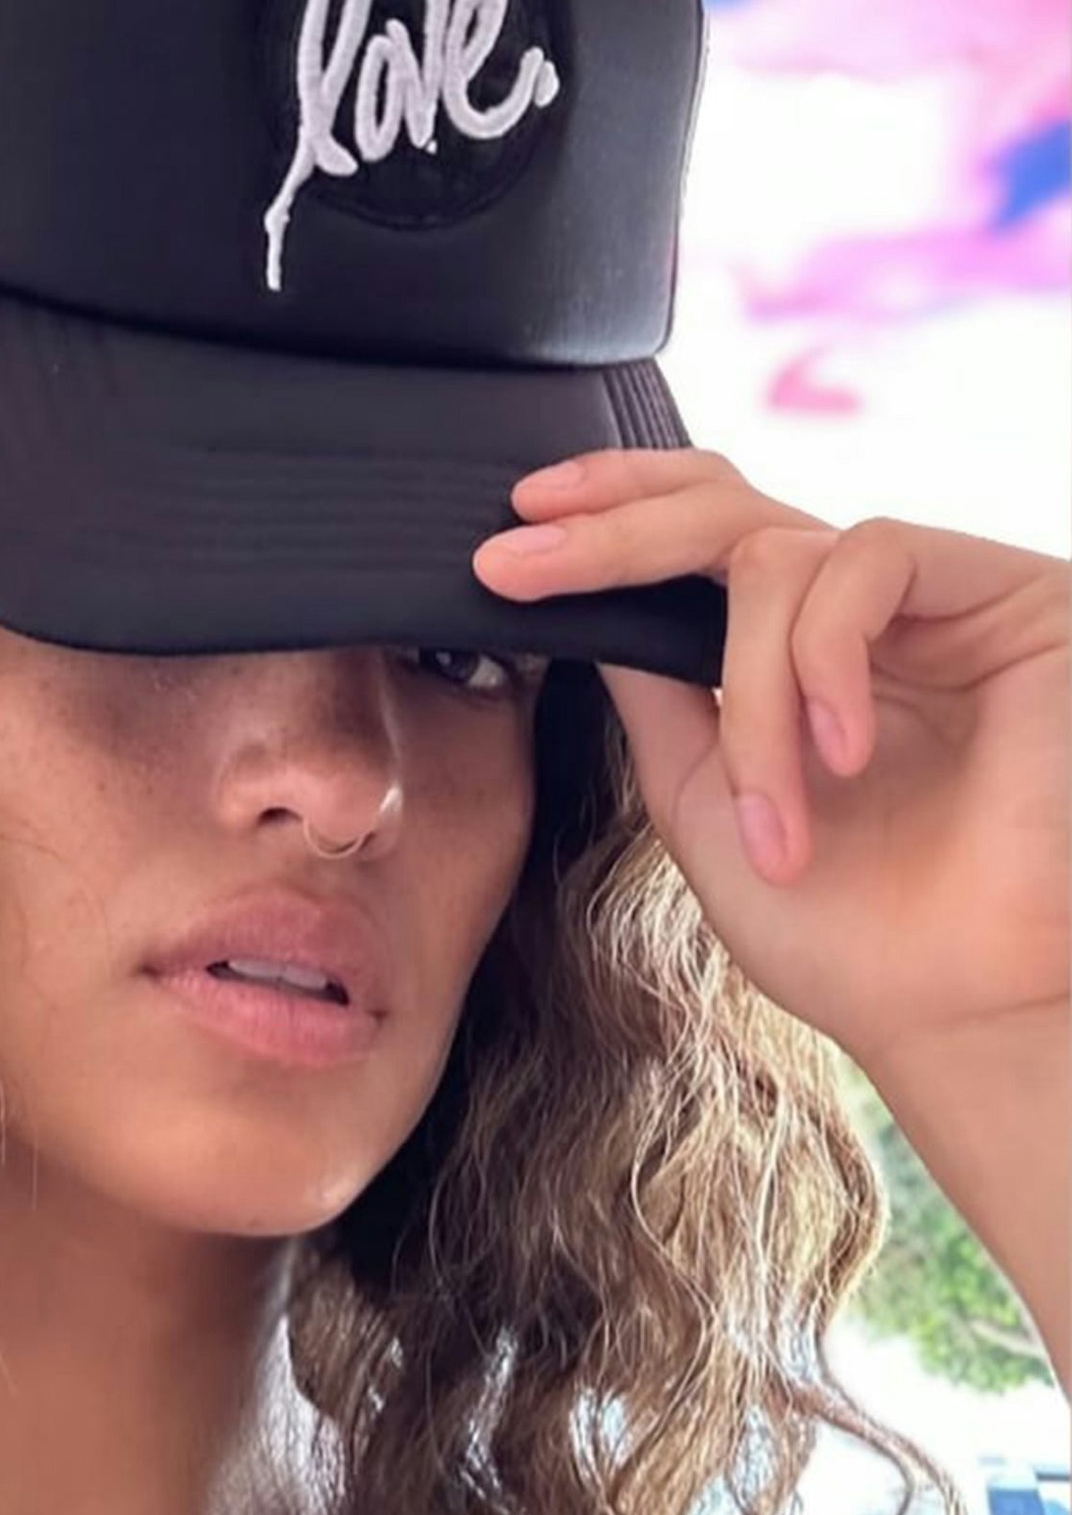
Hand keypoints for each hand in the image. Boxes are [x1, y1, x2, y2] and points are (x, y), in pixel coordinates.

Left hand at [471, 446, 1068, 1073]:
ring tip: (770, 817)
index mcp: (792, 652)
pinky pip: (868, 562)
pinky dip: (821, 660)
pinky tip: (838, 754)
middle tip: (519, 562)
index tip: (509, 536)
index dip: (610, 509)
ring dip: (749, 695)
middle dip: (609, 533)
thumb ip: (657, 696)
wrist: (957, 1011)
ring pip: (777, 555)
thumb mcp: (705, 801)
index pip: (702, 531)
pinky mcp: (1006, 595)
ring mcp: (932, 599)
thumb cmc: (847, 933)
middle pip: (722, 503)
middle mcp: (862, 611)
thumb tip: (587, 606)